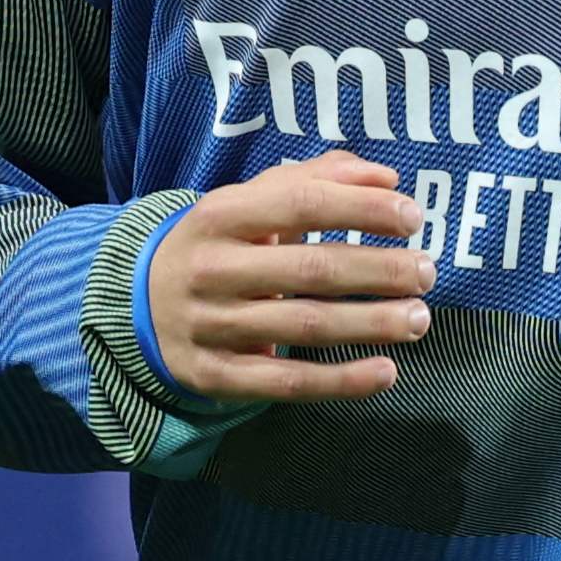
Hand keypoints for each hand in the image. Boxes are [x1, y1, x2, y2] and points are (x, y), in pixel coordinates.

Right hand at [145, 153, 434, 404]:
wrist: (132, 302)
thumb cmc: (216, 245)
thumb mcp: (249, 203)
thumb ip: (317, 180)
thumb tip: (386, 178)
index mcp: (220, 214)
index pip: (301, 204)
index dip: (362, 209)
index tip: (413, 218)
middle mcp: (212, 268)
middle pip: (311, 268)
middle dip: (379, 270)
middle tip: (427, 273)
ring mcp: (211, 325)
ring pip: (305, 326)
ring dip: (372, 323)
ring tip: (418, 318)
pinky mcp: (214, 375)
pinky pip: (288, 382)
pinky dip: (342, 381)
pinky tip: (386, 372)